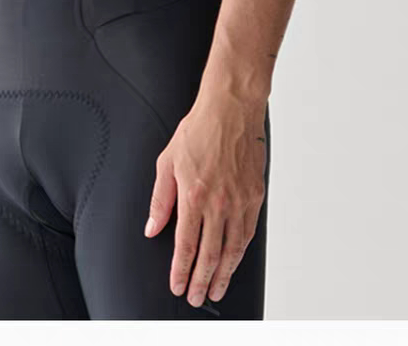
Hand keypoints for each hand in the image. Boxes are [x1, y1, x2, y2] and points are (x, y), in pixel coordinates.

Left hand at [143, 91, 266, 306]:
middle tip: (196, 297)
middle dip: (202, 281)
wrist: (231, 109)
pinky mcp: (255, 195)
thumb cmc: (199, 130)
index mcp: (194, 195)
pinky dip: (240, 252)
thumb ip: (160, 200)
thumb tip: (152, 227)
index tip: (177, 285)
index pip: (187, 245)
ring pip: (232, 249)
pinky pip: (248, 233)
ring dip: (223, 274)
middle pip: (210, 255)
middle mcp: (219, 203)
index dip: (181, 271)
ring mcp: (240, 201)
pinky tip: (234, 261)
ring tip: (217, 289)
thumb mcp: (167, 161)